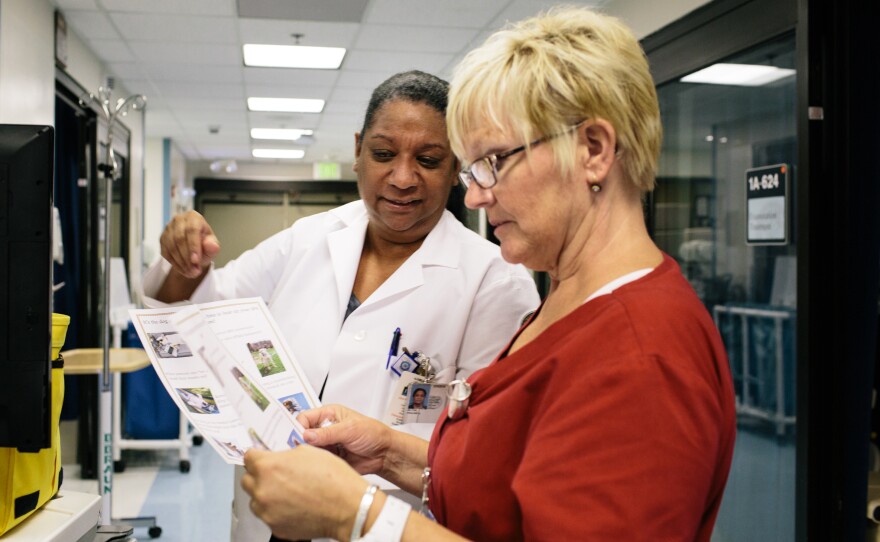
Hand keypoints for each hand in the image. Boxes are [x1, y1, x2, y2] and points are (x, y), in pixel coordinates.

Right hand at [159, 210, 220, 277]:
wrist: (195, 248)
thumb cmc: (204, 244)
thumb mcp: (212, 245)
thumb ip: (213, 246)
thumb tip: (212, 246)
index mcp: (194, 217)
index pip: (192, 230)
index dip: (193, 246)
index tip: (196, 261)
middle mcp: (179, 220)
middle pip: (180, 239)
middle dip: (187, 258)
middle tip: (195, 271)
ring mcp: (168, 229)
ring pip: (171, 247)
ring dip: (181, 262)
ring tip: (191, 273)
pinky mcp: (162, 239)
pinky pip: (165, 253)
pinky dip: (174, 264)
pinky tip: (183, 270)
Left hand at [242, 446, 367, 540]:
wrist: (348, 507)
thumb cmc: (333, 479)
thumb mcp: (308, 451)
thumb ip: (285, 454)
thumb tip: (278, 457)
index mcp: (268, 467)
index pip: (248, 457)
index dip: (257, 455)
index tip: (261, 457)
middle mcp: (262, 490)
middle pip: (248, 480)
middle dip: (259, 475)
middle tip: (277, 474)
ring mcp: (267, 512)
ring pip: (256, 500)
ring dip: (267, 494)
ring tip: (289, 492)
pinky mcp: (276, 528)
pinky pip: (269, 516)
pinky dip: (278, 510)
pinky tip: (295, 505)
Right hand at [297, 405, 394, 477]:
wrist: (385, 454)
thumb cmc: (373, 434)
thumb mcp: (350, 429)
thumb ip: (328, 433)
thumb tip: (307, 435)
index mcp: (328, 415)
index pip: (305, 418)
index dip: (299, 427)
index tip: (299, 437)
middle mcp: (325, 429)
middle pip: (303, 435)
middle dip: (302, 442)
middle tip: (302, 450)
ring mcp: (326, 445)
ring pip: (308, 450)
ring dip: (310, 455)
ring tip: (313, 458)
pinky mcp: (329, 459)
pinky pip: (317, 462)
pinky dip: (316, 465)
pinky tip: (318, 466)